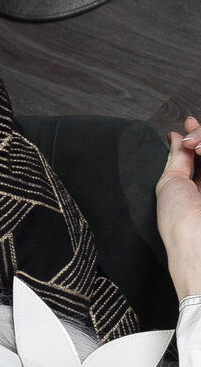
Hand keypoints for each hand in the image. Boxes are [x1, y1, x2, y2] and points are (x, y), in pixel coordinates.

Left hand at [156, 116, 200, 299]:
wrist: (198, 243)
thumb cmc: (179, 221)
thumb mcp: (169, 185)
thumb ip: (175, 159)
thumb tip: (175, 137)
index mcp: (194, 190)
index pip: (200, 155)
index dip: (196, 136)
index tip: (188, 123)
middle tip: (192, 141)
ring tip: (198, 147)